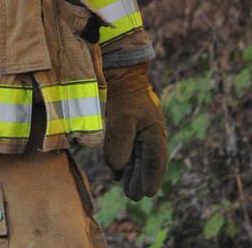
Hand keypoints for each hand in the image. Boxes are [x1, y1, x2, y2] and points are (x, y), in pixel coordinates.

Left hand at [103, 63, 166, 200]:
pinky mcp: (129, 129)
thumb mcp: (123, 118)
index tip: (148, 193)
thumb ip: (120, 143)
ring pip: (137, 159)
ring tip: (127, 189)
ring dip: (132, 173)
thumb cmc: (125, 96)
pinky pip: (129, 150)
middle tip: (133, 196)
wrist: (120, 76)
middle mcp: (150, 136)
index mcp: (155, 134)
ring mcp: (140, 132)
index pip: (156, 162)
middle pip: (147, 163)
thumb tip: (118, 167)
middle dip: (140, 180)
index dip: (152, 178)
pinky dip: (125, 162)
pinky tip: (118, 172)